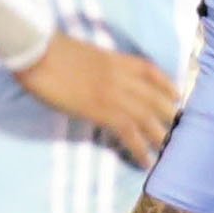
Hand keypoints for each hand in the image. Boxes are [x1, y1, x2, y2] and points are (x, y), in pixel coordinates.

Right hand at [20, 36, 178, 169]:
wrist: (36, 51)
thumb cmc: (50, 51)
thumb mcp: (83, 54)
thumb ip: (97, 65)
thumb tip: (97, 77)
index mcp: (115, 59)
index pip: (151, 71)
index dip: (167, 85)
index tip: (177, 97)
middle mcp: (121, 75)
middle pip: (155, 98)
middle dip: (169, 116)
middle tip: (176, 132)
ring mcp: (113, 93)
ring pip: (147, 118)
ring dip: (159, 137)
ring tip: (166, 153)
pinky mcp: (101, 110)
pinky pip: (129, 132)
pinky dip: (140, 149)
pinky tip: (145, 161)